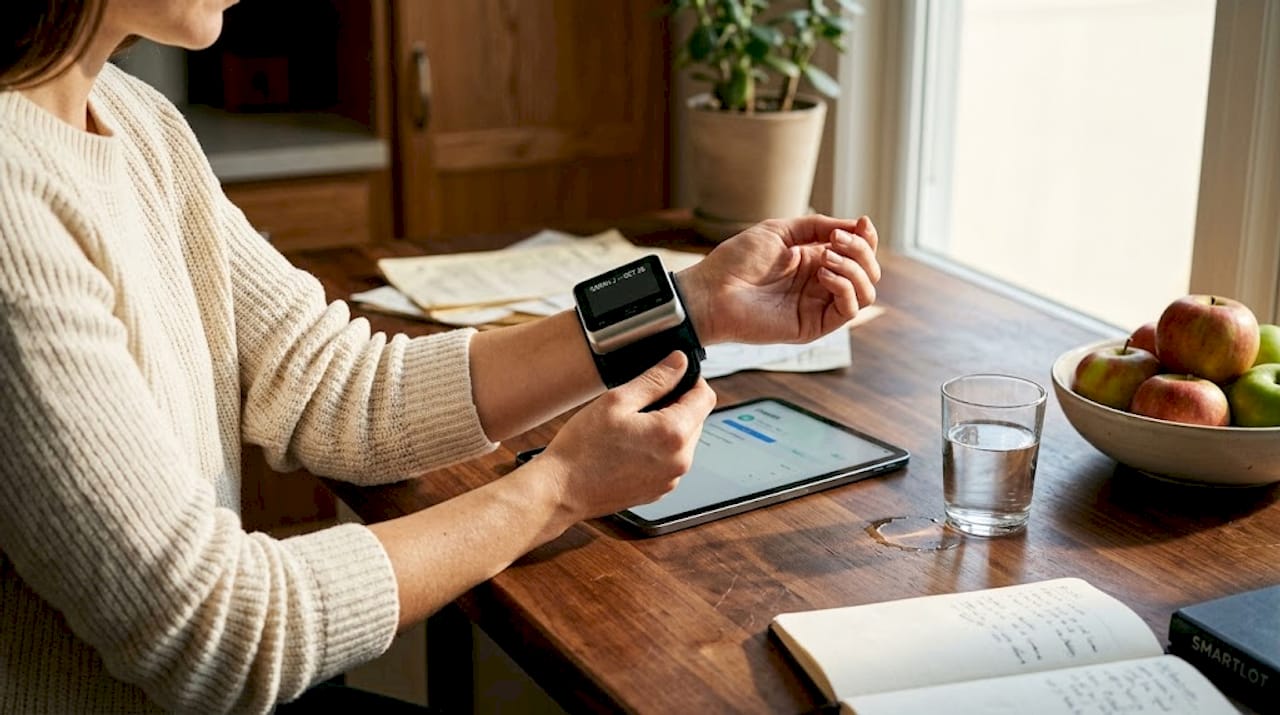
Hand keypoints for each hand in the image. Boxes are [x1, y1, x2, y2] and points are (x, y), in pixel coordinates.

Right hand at [534, 352, 716, 521]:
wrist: (562, 490)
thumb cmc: (582, 448)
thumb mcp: (617, 400)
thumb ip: (655, 379)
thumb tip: (679, 362)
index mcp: (673, 435)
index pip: (705, 396)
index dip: (689, 380)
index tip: (669, 376)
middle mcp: (680, 461)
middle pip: (697, 418)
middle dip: (676, 404)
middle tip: (639, 403)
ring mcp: (671, 479)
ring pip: (684, 440)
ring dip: (667, 427)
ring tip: (630, 427)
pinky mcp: (659, 490)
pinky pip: (670, 460)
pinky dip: (658, 448)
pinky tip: (629, 446)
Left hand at [679, 215, 880, 344]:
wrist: (711, 291)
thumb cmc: (737, 261)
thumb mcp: (781, 231)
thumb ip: (818, 226)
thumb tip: (857, 225)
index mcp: (814, 262)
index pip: (858, 253)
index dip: (867, 237)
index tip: (862, 222)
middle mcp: (820, 285)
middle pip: (868, 272)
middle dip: (862, 250)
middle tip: (837, 240)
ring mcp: (818, 307)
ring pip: (866, 292)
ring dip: (855, 268)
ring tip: (828, 256)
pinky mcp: (813, 326)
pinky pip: (848, 310)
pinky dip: (844, 286)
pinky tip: (822, 272)